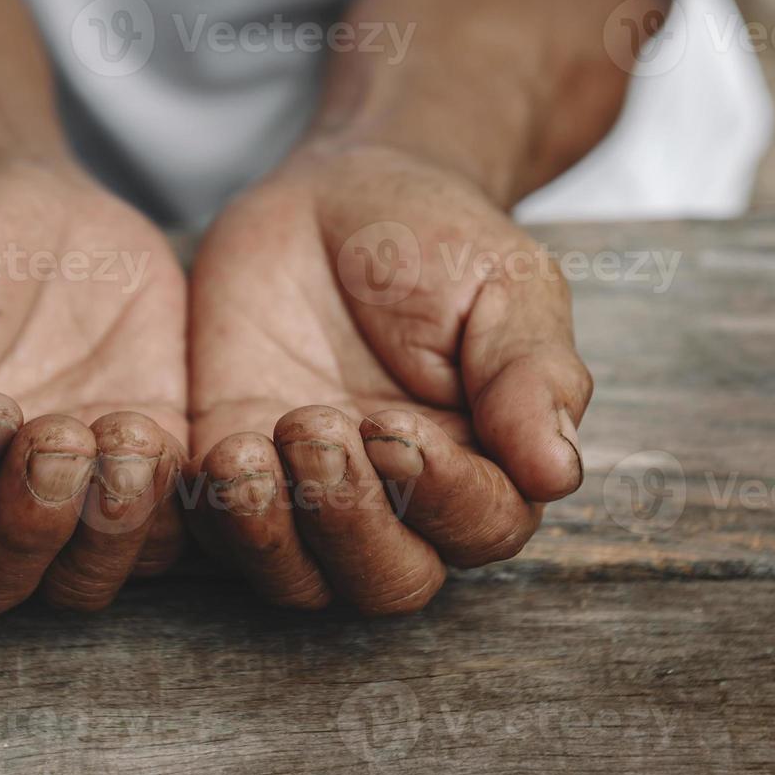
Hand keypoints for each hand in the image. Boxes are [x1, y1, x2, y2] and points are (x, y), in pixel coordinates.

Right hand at [0, 161, 187, 615]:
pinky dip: (170, 509)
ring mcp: (64, 507)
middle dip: (26, 523)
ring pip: (77, 584)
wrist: (42, 211)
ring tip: (124, 432)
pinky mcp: (141, 484)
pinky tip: (163, 436)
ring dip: (104, 529)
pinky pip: (163, 541)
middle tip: (57, 431)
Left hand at [186, 142, 591, 613]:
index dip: (440, 495)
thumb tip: (559, 473)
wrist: (333, 193)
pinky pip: (220, 536)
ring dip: (275, 532)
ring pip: (304, 581)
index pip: (481, 528)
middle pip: (390, 581)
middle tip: (318, 426)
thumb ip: (531, 373)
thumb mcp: (503, 283)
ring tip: (255, 445)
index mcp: (486, 462)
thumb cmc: (434, 238)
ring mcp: (311, 492)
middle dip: (351, 523)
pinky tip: (218, 450)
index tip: (394, 423)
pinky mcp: (235, 468)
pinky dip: (215, 514)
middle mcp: (400, 499)